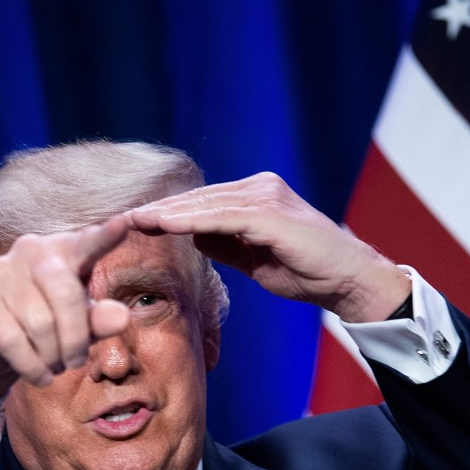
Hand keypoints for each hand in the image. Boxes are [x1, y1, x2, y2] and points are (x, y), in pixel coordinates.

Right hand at [0, 217, 130, 419]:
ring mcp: (0, 272)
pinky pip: (14, 341)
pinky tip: (40, 376)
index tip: (123, 223)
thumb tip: (122, 316)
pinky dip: (32, 367)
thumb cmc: (44, 327)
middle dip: (76, 338)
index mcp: (62, 250)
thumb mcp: (78, 325)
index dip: (105, 236)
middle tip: (76, 362)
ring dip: (53, 356)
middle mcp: (30, 251)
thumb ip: (100, 320)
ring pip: (40, 323)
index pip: (87, 243)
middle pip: (65, 294)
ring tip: (54, 365)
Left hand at [120, 172, 409, 321]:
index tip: (135, 222)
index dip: (168, 212)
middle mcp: (260, 188)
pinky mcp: (272, 214)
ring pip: (206, 204)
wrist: (347, 281)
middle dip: (160, 209)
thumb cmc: (305, 272)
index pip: (202, 202)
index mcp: (256, 196)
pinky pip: (223, 216)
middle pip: (199, 198)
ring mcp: (267, 197)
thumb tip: (193, 237)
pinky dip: (192, 220)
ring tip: (136, 220)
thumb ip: (225, 244)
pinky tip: (167, 225)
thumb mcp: (254, 258)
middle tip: (123, 217)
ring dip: (168, 213)